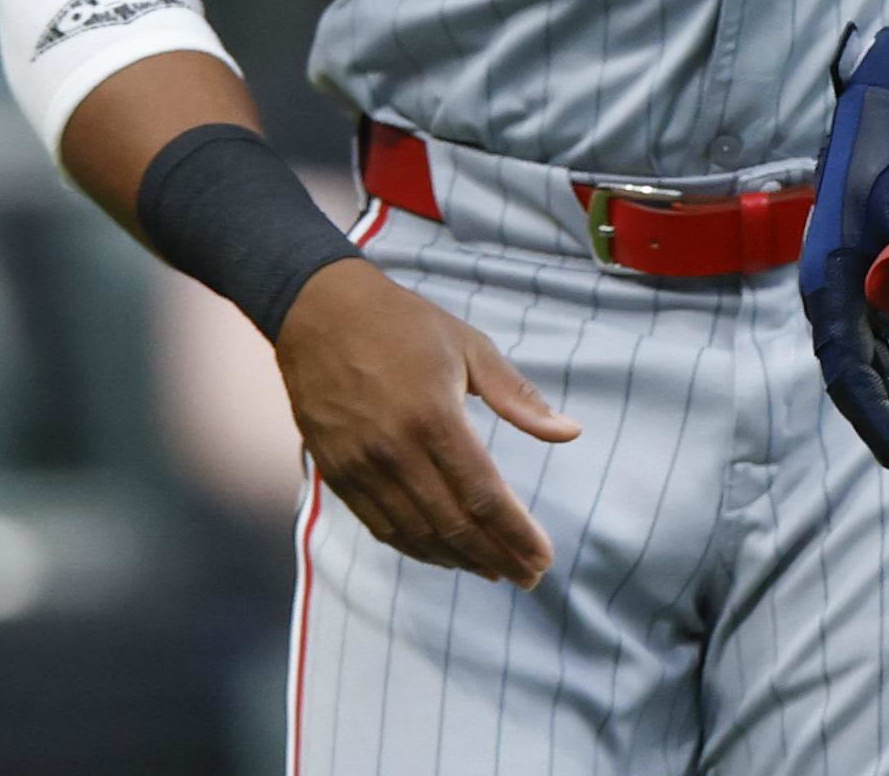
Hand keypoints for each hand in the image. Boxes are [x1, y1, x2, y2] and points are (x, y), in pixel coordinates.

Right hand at [273, 257, 576, 584]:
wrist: (318, 312)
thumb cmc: (403, 324)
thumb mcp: (469, 346)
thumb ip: (518, 396)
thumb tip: (570, 433)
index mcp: (435, 417)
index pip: (484, 495)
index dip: (516, 534)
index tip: (543, 558)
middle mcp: (395, 451)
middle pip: (453, 525)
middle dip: (496, 557)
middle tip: (528, 577)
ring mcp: (361, 466)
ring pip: (416, 534)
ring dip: (459, 561)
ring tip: (493, 571)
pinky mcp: (336, 473)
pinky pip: (380, 527)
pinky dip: (415, 549)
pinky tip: (442, 555)